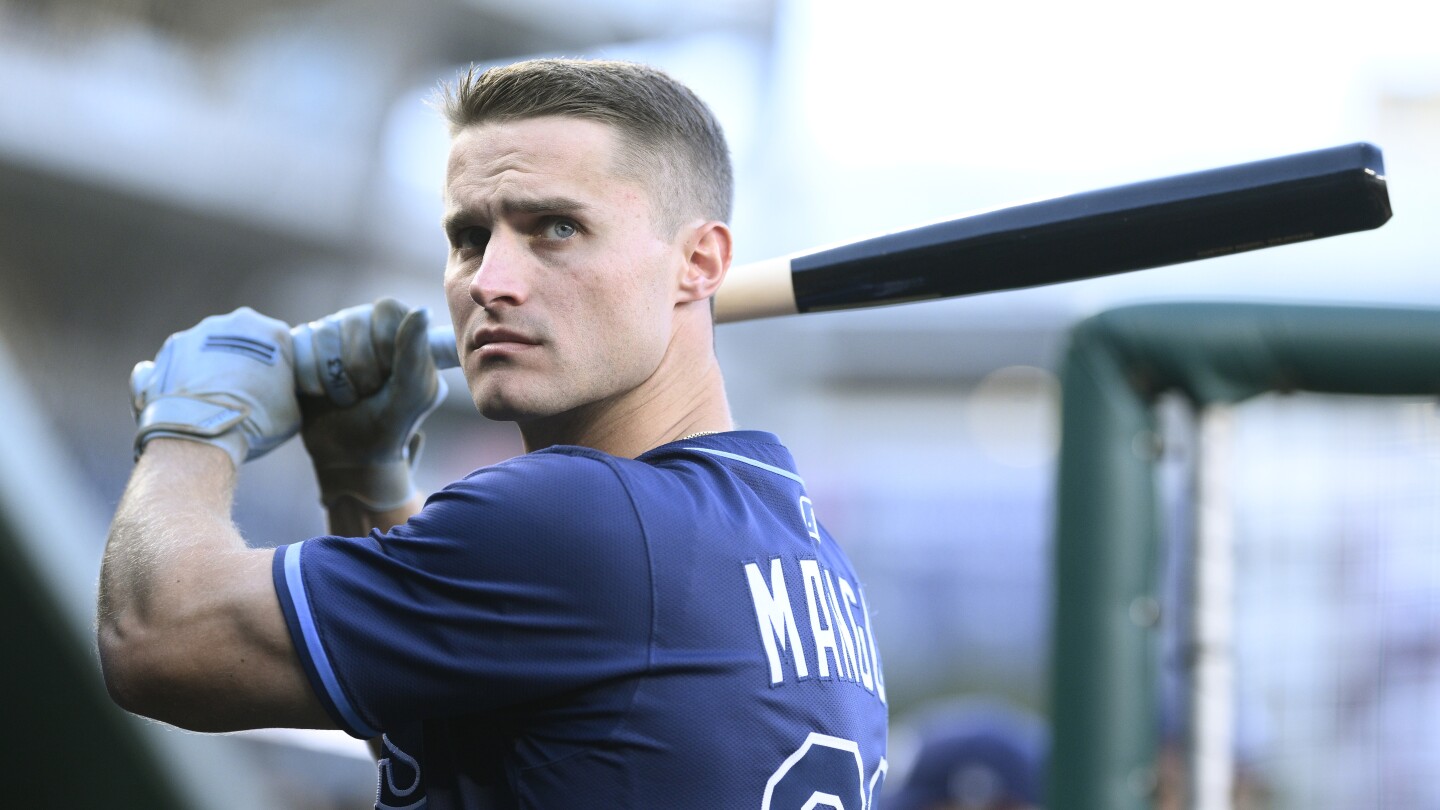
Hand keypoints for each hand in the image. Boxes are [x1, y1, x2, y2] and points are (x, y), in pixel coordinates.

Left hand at [130, 307, 301, 467]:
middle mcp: (236, 322)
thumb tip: (280, 398)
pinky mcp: (171, 348)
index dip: (279, 366)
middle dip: (243, 358)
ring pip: (211, 345)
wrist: (208, 430)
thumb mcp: (292, 409)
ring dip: (213, 364)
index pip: (280, 344)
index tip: (274, 384)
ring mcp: (200, 332)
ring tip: (214, 396)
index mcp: (273, 333)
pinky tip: (190, 397)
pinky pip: (183, 359)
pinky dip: (186, 374)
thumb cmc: (258, 421)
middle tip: (244, 389)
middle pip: (243, 338)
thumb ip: (287, 391)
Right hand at [296, 298, 446, 509]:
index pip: (386, 309)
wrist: (348, 456)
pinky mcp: (304, 349)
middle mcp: (366, 325)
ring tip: (346, 398)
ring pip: (324, 332)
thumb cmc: (388, 425)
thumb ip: (416, 353)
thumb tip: (422, 310)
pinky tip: (321, 394)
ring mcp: (333, 335)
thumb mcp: (411, 395)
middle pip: (354, 319)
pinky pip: (299, 345)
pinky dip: (311, 378)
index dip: (384, 344)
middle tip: (368, 393)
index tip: (390, 375)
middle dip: (360, 368)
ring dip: (335, 378)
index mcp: (400, 330)